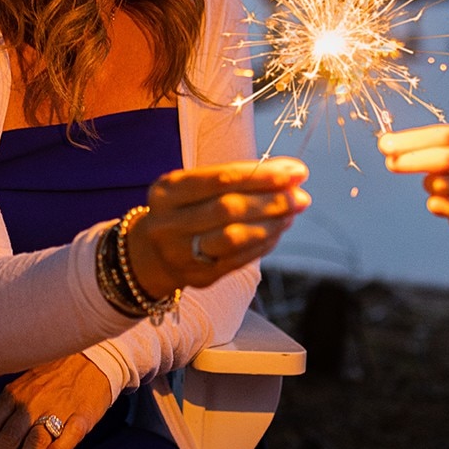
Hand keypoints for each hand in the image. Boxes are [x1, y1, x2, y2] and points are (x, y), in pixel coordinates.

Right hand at [125, 157, 309, 297]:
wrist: (148, 255)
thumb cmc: (183, 209)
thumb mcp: (195, 186)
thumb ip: (239, 176)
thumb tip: (291, 173)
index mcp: (168, 191)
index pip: (221, 179)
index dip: (261, 175)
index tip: (294, 172)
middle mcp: (170, 223)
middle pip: (228, 209)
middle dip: (271, 201)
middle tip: (301, 196)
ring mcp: (182, 253)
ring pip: (234, 238)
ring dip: (271, 224)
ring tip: (292, 213)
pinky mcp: (199, 276)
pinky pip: (239, 259)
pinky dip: (264, 243)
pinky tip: (278, 231)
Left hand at [378, 125, 448, 238]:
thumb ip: (423, 146)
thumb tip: (387, 144)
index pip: (444, 135)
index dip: (413, 140)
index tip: (385, 144)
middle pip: (445, 159)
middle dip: (412, 160)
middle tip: (390, 163)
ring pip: (441, 185)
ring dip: (428, 185)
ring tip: (435, 187)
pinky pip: (445, 206)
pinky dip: (434, 204)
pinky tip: (440, 204)